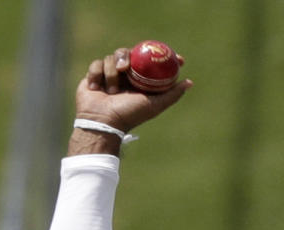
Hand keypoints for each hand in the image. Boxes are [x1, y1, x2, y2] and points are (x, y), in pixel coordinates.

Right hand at [74, 47, 191, 136]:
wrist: (101, 122)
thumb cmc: (128, 116)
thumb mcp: (154, 105)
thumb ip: (172, 94)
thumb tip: (189, 82)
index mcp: (139, 81)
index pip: (149, 60)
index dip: (158, 54)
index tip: (164, 53)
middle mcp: (125, 76)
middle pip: (129, 52)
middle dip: (127, 57)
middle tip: (125, 68)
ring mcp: (109, 75)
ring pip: (112, 57)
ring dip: (111, 74)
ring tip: (111, 91)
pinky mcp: (94, 76)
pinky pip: (97, 64)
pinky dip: (97, 75)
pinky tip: (97, 89)